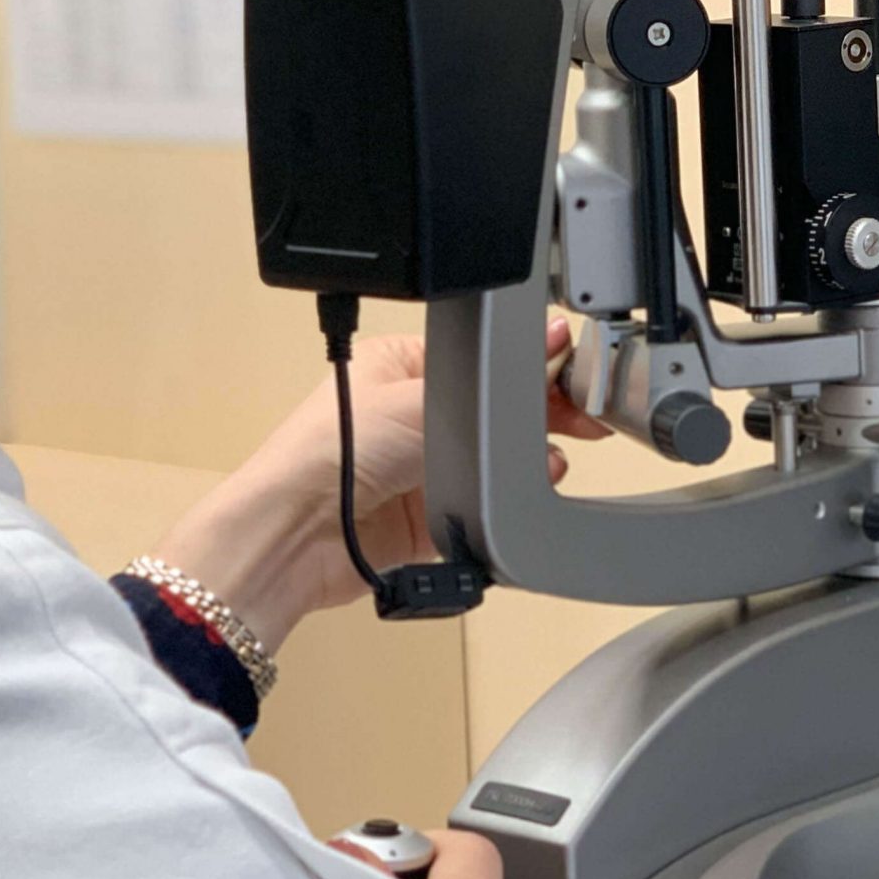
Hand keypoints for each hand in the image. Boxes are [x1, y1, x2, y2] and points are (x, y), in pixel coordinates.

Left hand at [157, 317, 605, 648]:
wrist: (297, 532)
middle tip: (581, 422)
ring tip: (546, 463)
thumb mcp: (419, 396)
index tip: (574, 376)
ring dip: (526, 466)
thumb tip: (544, 346)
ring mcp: (419, 470)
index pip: (483, 361)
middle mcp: (411, 416)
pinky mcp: (426, 520)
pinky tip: (514, 501)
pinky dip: (501, 510)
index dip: (530, 368)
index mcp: (402, 367)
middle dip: (539, 419)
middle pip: (495, 414)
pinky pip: (481, 513)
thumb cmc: (327, 451)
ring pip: (495, 465)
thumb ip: (489, 382)